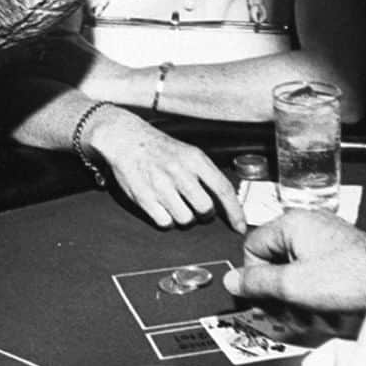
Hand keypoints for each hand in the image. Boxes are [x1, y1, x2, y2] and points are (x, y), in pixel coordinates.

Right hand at [85, 107, 246, 231]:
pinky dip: (166, 219)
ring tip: (176, 204)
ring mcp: (160, 186)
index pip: (223, 189)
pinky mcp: (144, 197)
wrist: (126, 138)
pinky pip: (165, 222)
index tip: (240, 227)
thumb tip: (227, 200)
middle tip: (197, 207)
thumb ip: (207, 174)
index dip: (235, 212)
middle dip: (204, 214)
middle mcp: (179, 172)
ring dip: (184, 217)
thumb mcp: (189, 152)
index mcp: (194, 159)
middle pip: (205, 209)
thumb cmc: (160, 148)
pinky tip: (162, 207)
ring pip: (185, 220)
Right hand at [223, 209, 365, 315]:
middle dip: (279, 293)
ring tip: (313, 315)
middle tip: (288, 312)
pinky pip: (313, 275)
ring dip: (298, 299)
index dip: (255, 277)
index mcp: (292, 223)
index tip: (265, 298)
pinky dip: (315, 294)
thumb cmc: (349, 280)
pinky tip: (326, 310)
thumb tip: (231, 281)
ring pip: (293, 273)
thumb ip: (257, 282)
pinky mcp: (339, 256)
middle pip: (272, 262)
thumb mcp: (293, 285)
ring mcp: (325, 240)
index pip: (252, 248)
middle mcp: (307, 226)